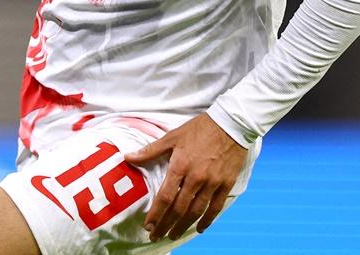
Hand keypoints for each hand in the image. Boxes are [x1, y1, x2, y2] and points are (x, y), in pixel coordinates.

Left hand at [123, 113, 246, 242]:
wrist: (230, 123)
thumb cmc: (199, 129)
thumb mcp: (172, 136)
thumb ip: (150, 150)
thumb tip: (128, 157)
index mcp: (180, 165)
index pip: (165, 196)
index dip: (156, 214)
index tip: (148, 226)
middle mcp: (196, 177)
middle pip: (179, 208)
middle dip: (166, 224)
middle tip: (157, 236)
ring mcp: (212, 182)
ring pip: (196, 211)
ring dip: (183, 226)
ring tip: (173, 235)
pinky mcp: (226, 184)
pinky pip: (215, 207)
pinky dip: (207, 221)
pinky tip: (199, 229)